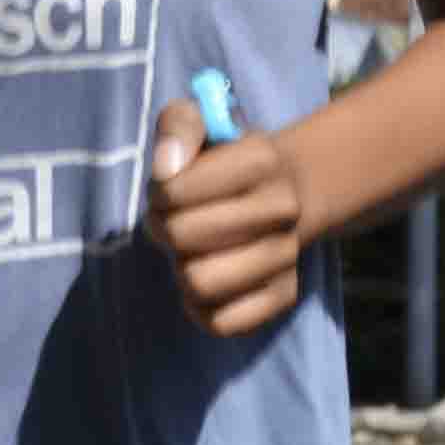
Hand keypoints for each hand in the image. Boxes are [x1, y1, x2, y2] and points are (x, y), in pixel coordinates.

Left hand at [147, 104, 314, 339]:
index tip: (167, 189)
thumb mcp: (201, 122)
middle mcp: (284, 207)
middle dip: (162, 229)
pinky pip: (222, 322)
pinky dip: (200, 308)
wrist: (287, 191)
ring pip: (199, 283)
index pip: (174, 191)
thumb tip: (166, 168)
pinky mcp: (284, 296)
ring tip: (190, 251)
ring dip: (181, 268)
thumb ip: (177, 127)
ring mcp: (287, 255)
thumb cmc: (226, 159)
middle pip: (180, 237)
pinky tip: (204, 281)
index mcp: (262, 157)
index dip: (157, 194)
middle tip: (171, 221)